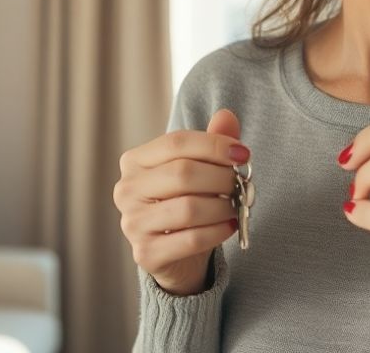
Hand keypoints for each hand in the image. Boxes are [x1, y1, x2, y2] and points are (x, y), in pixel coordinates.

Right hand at [113, 109, 246, 294]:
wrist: (177, 255)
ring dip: (222, 206)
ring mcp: (132, 223)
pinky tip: (230, 226)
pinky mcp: (145, 253)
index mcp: (134, 161)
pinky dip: (217, 232)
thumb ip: (211, 143)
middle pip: (182, 173)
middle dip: (221, 177)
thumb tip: (227, 116)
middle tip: (242, 183)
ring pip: (188, 208)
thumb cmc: (186, 203)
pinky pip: (190, 240)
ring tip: (237, 206)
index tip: (243, 153)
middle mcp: (126, 190)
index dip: (213, 145)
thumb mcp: (199, 170)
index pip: (176, 142)